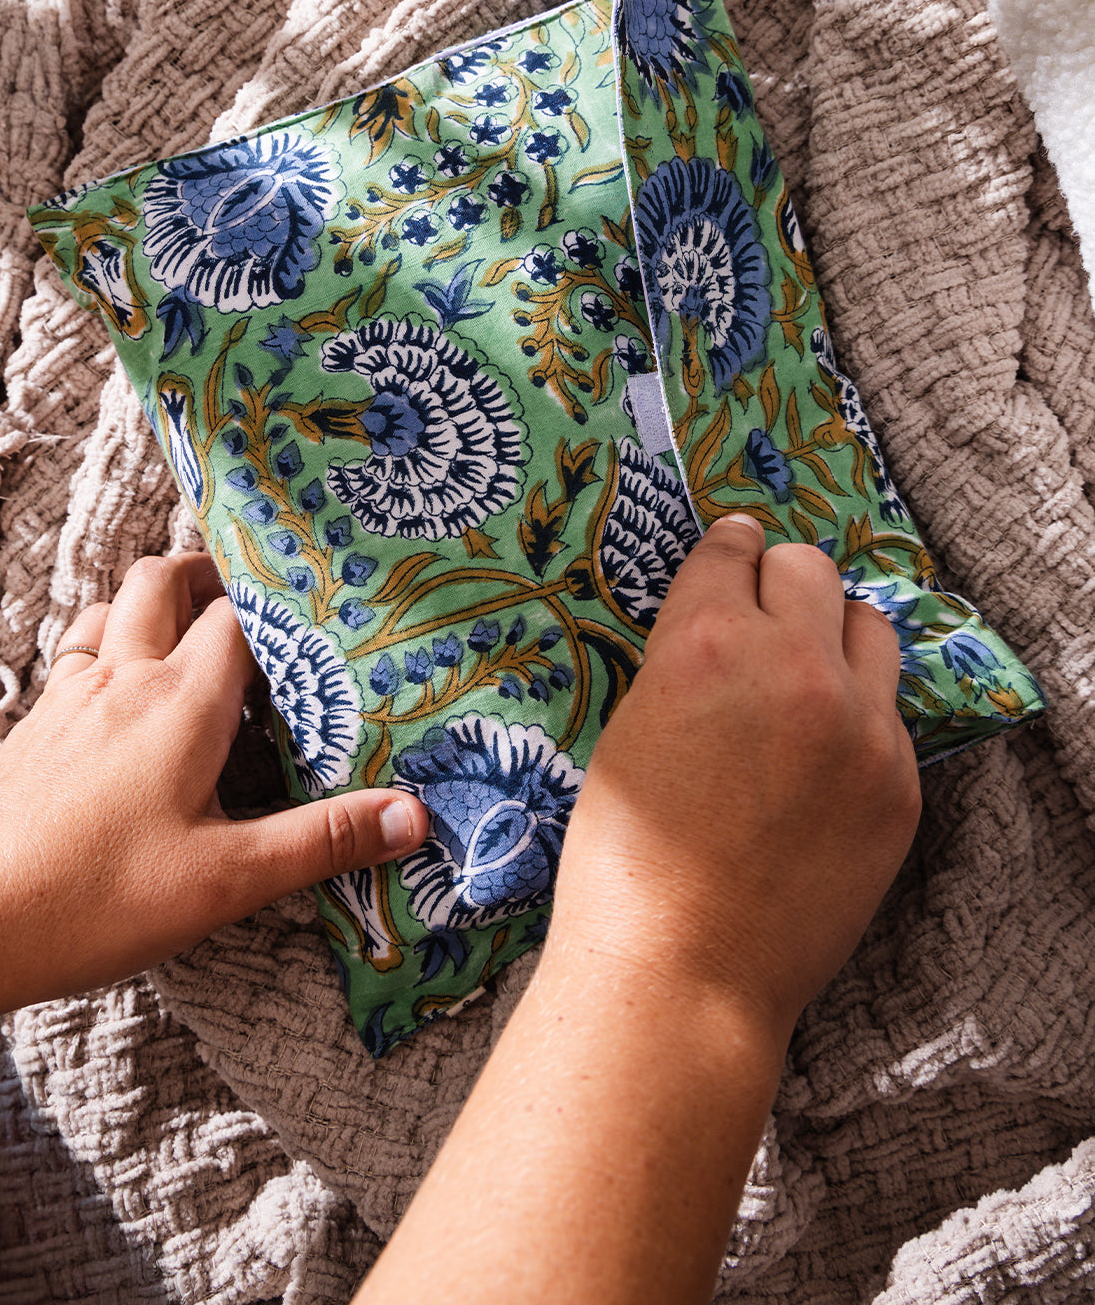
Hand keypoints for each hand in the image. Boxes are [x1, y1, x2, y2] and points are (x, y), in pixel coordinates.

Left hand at [0, 554, 426, 1061]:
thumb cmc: (98, 899)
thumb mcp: (227, 878)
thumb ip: (320, 840)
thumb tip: (414, 815)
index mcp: (181, 702)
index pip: (240, 617)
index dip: (283, 606)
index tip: (320, 612)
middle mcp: (122, 679)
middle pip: (162, 580)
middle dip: (208, 574)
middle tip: (249, 600)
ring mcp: (69, 698)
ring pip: (108, 608)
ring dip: (150, 604)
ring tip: (188, 633)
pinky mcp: (33, 729)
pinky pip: (75, 654)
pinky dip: (107, 645)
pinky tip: (122, 695)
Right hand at [552, 514, 920, 1039]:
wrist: (683, 972)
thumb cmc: (622, 862)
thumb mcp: (629, 729)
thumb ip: (683, 661)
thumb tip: (722, 626)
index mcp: (705, 643)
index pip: (731, 550)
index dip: (727, 549)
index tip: (735, 550)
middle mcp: (792, 666)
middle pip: (809, 568)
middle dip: (779, 580)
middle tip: (762, 613)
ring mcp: (860, 727)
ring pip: (869, 627)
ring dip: (832, 636)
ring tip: (804, 676)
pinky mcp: (899, 784)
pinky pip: (887, 712)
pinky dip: (855, 715)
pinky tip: (818, 759)